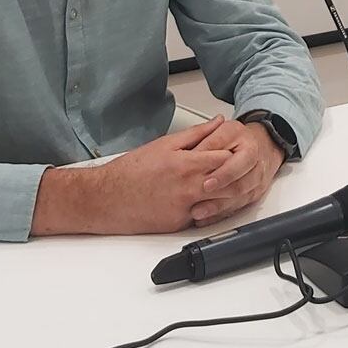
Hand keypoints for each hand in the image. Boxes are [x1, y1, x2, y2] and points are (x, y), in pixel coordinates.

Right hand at [31, 116, 229, 235]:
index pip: (227, 158)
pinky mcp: (179, 225)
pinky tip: (210, 201)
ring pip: (221, 202)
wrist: (107, 199)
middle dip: (237, 175)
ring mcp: (185, 209)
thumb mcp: (165, 144)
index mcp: (187, 165)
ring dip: (227, 194)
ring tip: (227, 184)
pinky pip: (204, 217)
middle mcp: (190, 189)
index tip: (238, 149)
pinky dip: (210, 209)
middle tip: (240, 168)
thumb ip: (196, 133)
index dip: (236, 153)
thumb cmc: (131, 171)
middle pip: (229, 182)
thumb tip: (218, 122)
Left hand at [184, 117, 286, 226]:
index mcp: (243, 140)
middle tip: (200, 191)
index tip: (199, 173)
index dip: (214, 165)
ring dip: (218, 205)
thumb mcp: (220, 131)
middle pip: (238, 177)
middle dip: (220, 186)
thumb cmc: (236, 139)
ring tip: (198, 211)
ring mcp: (256, 179)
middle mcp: (253, 159)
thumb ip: (203, 138)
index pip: (228, 154)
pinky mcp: (254, 194)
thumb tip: (189, 153)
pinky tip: (206, 218)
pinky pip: (238, 207)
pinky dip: (220, 214)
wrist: (263, 146)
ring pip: (239, 194)